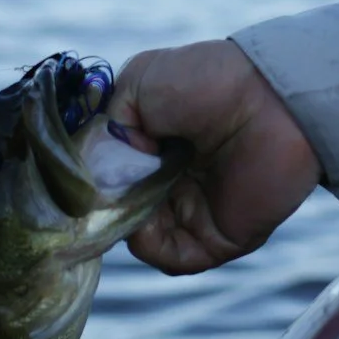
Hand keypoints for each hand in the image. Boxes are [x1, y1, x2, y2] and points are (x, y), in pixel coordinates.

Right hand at [106, 39, 320, 274]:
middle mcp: (169, 178)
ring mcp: (191, 209)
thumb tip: (95, 173)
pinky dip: (149, 246)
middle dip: (100, 204)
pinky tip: (144, 222)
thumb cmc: (206, 81)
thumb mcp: (137, 84)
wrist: (268, 98)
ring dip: (122, 222)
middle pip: (118, 207)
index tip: (70, 176)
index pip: (106, 174)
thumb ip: (105, 128)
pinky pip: (170, 258)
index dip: (86, 178)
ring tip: (127, 196)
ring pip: (138, 236)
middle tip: (93, 191)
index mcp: (152, 141)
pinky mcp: (215, 237)